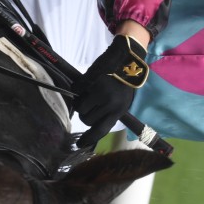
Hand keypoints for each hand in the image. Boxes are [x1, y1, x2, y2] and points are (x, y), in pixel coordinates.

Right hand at [74, 34, 148, 148]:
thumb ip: (110, 113)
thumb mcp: (123, 101)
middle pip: (87, 120)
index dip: (89, 139)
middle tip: (89, 105)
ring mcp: (100, 92)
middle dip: (85, 115)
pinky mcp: (91, 81)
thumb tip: (94, 125)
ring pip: (80, 108)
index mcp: (119, 110)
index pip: (101, 130)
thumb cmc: (124, 82)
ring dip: (81, 103)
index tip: (80, 144)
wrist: (127, 59)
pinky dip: (77, 90)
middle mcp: (110, 104)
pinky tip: (86, 85)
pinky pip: (76, 92)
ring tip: (88, 94)